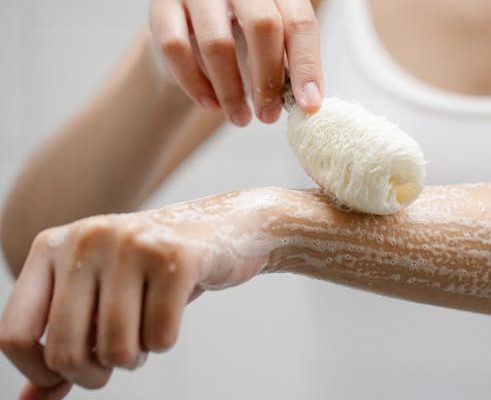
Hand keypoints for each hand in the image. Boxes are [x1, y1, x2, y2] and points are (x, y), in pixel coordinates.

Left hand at [0, 189, 280, 397]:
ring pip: (116, 349)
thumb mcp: (99, 297)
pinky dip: (165, 341)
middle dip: (93, 375)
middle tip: (117, 360)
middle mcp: (86, 238)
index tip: (69, 374)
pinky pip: (160, 336)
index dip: (42, 372)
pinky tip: (170, 314)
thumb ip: (64, 343)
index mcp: (53, 245)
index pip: (14, 334)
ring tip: (146, 331)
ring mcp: (132, 244)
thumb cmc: (152, 270)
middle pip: (65, 351)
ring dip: (135, 356)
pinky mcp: (177, 257)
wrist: (225, 227)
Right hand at [148, 0, 323, 125]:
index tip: (309, 106)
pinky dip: (196, 85)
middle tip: (269, 116)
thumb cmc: (240, 39)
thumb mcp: (271, 45)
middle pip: (263, 26)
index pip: (299, 21)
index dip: (306, 66)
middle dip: (268, 79)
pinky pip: (176, 49)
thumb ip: (289, 63)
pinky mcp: (162, 7)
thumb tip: (307, 102)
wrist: (188, 32)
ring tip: (240, 118)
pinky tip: (211, 105)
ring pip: (217, 43)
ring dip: (232, 91)